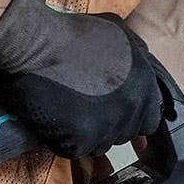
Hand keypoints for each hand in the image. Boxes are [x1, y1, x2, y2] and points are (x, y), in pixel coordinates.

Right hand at [0, 0, 163, 157]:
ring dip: (86, 134)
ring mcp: (106, 127)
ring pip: (100, 146)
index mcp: (144, 86)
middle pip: (124, 135)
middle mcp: (130, 109)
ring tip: (68, 109)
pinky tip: (56, 117)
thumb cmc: (71, 35)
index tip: (115, 113)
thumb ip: (139, 58)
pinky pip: (76, 150)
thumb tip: (147, 76)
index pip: (149, 121)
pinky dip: (64, 139)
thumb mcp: (120, 33)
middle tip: (85, 107)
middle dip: (107, 125)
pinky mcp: (80, 141)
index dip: (131, 118)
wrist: (34, 44)